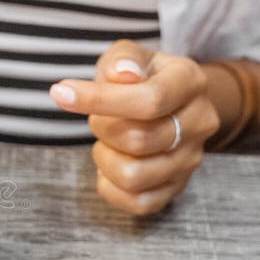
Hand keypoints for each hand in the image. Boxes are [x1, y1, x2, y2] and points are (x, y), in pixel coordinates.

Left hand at [49, 40, 219, 215]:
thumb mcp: (128, 56)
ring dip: (105, 158)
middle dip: (102, 128)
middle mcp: (200, 122)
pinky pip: (137, 203)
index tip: (60, 93)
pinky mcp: (176, 188)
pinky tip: (110, 164)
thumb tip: (122, 73)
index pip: (148, 100)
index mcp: (190, 82)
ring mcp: (191, 159)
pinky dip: (110, 186)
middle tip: (100, 118)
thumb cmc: (138, 78)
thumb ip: (122, 58)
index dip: (99, 100)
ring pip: (134, 175)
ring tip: (108, 142)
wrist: (169, 103)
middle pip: (137, 140)